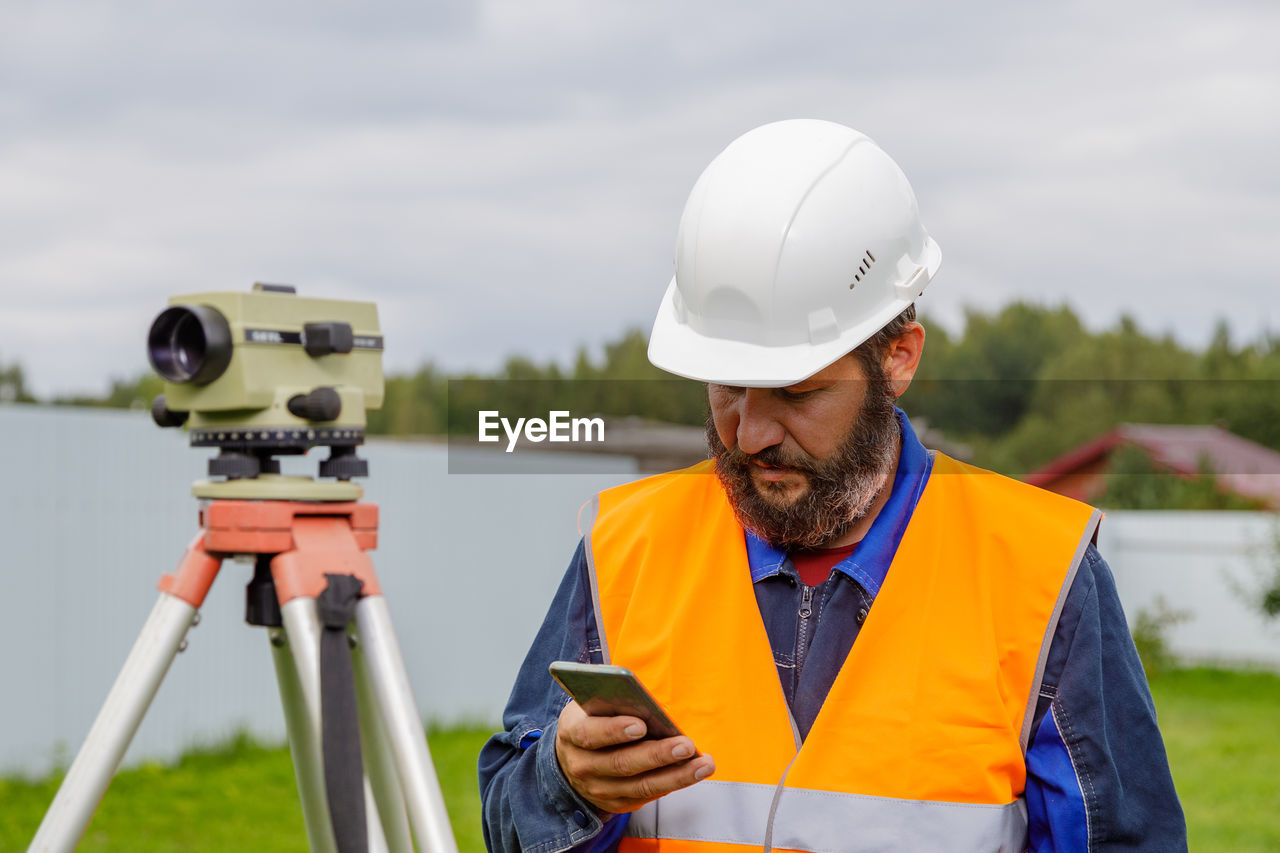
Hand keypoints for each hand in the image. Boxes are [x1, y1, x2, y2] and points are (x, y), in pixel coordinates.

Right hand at [554, 700, 715, 814]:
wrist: (571, 757)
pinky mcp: (614, 804)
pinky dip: (671, 785)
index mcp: (571, 733)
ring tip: (703, 763)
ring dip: (675, 776)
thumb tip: (649, 707)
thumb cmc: (591, 720)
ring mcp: (597, 789)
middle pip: (622, 764)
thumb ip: (613, 704)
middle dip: (657, 755)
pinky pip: (646, 797)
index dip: (614, 731)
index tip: (641, 725)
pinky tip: (692, 773)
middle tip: (686, 745)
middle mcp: (581, 766)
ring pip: (639, 786)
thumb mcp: (592, 706)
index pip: (590, 734)